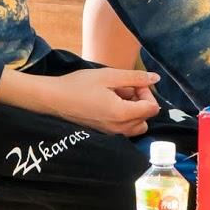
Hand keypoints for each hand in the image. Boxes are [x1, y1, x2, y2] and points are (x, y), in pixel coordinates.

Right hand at [45, 67, 160, 135]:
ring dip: (134, 111)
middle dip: (142, 102)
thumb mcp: (108, 76)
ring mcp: (111, 133)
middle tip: (126, 88)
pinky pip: (124, 128)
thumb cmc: (79, 85)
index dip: (147, 93)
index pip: (152, 108)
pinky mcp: (105, 133)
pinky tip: (109, 103)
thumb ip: (134, 78)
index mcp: (122, 113)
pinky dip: (124, 117)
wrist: (54, 99)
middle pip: (146, 118)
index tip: (133, 83)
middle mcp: (119, 128)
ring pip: (136, 126)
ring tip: (118, 96)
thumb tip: (156, 78)